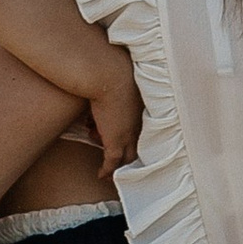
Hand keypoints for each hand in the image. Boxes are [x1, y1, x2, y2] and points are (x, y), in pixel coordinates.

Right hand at [89, 54, 142, 175]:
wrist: (108, 74)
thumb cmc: (111, 68)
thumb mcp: (118, 75)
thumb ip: (116, 79)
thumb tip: (107, 70)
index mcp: (141, 107)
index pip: (139, 126)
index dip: (129, 132)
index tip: (115, 131)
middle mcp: (138, 122)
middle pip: (137, 144)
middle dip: (126, 151)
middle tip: (112, 152)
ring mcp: (128, 133)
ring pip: (126, 156)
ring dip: (115, 161)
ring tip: (105, 164)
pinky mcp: (115, 142)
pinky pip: (112, 162)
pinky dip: (107, 170)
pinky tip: (101, 175)